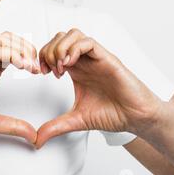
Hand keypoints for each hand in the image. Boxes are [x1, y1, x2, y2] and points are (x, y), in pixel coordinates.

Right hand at [0, 32, 40, 146]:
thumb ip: (14, 126)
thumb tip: (33, 135)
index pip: (9, 51)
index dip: (26, 56)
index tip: (37, 71)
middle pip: (8, 39)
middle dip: (27, 47)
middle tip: (36, 66)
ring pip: (2, 39)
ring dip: (22, 49)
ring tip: (31, 67)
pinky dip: (14, 55)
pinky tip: (22, 67)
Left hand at [36, 28, 162, 147]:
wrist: (136, 118)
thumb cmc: (112, 114)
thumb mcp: (75, 120)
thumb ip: (55, 126)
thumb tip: (37, 139)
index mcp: (76, 70)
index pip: (53, 49)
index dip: (42, 57)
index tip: (41, 73)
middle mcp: (84, 61)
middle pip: (60, 38)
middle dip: (48, 51)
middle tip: (50, 71)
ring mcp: (95, 58)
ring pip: (73, 34)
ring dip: (60, 48)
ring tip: (60, 68)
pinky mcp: (107, 59)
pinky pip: (88, 42)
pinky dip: (74, 49)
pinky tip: (70, 66)